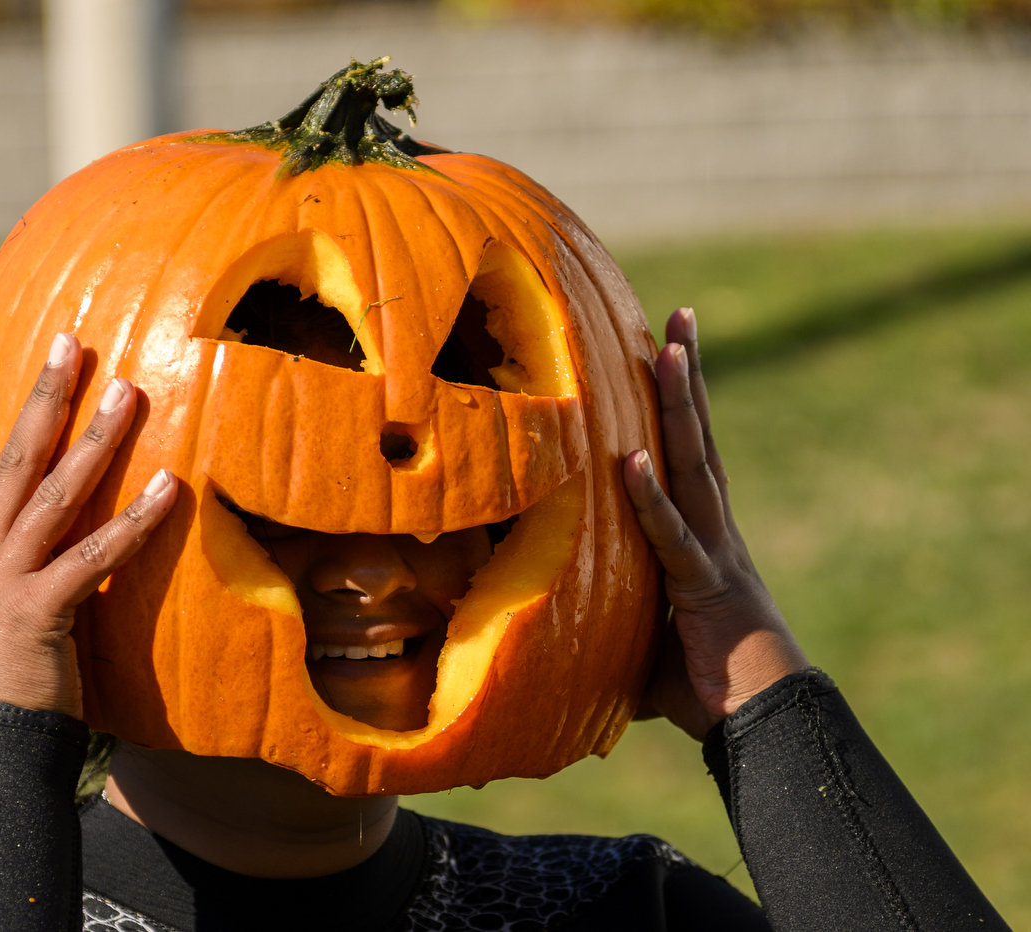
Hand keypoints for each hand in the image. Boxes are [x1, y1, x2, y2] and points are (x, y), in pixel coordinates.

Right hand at [0, 333, 177, 717]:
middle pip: (11, 459)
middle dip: (40, 395)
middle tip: (70, 340)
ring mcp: (8, 579)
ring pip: (56, 491)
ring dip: (96, 438)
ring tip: (129, 389)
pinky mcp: (44, 609)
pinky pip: (97, 554)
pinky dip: (135, 520)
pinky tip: (170, 486)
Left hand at [625, 308, 807, 739]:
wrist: (762, 723)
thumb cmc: (702, 686)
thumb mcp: (640, 634)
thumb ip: (605, 611)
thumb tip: (546, 616)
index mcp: (702, 535)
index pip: (687, 456)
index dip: (677, 405)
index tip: (664, 349)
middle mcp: (713, 530)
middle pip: (698, 439)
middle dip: (687, 377)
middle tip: (679, 315)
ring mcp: (714, 552)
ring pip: (694, 467)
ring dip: (681, 408)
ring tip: (670, 350)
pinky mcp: (704, 586)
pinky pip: (672, 537)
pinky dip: (652, 500)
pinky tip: (632, 462)